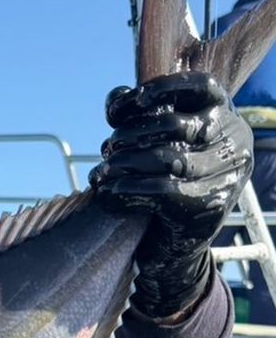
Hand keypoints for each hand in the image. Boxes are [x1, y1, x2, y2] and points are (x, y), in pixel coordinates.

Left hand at [89, 73, 251, 317]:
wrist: (174, 250)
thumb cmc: (162, 189)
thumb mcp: (159, 146)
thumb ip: (143, 116)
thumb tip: (118, 97)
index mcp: (226, 119)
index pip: (202, 87)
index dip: (162, 87)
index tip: (128, 104)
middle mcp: (235, 144)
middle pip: (176, 123)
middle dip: (131, 133)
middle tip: (107, 147)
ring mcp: (226, 177)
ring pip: (167, 157)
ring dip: (125, 162)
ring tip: (101, 171)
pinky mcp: (208, 207)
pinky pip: (160, 190)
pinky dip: (127, 188)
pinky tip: (107, 190)